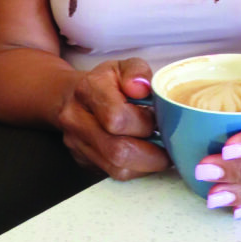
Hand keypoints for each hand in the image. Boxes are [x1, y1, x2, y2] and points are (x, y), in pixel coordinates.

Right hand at [57, 58, 170, 179]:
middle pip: (117, 150)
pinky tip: (144, 156)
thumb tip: (142, 89)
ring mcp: (77, 143)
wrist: (73, 97)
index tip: (156, 119)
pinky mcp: (82, 161)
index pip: (117, 117)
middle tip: (167, 144)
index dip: (143, 122)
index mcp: (89, 89)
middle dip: (150, 151)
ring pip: (116, 169)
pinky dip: (135, 169)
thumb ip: (137, 72)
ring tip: (159, 151)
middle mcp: (77, 119)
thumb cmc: (106, 83)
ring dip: (146, 164)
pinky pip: (113, 174)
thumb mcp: (124, 66)